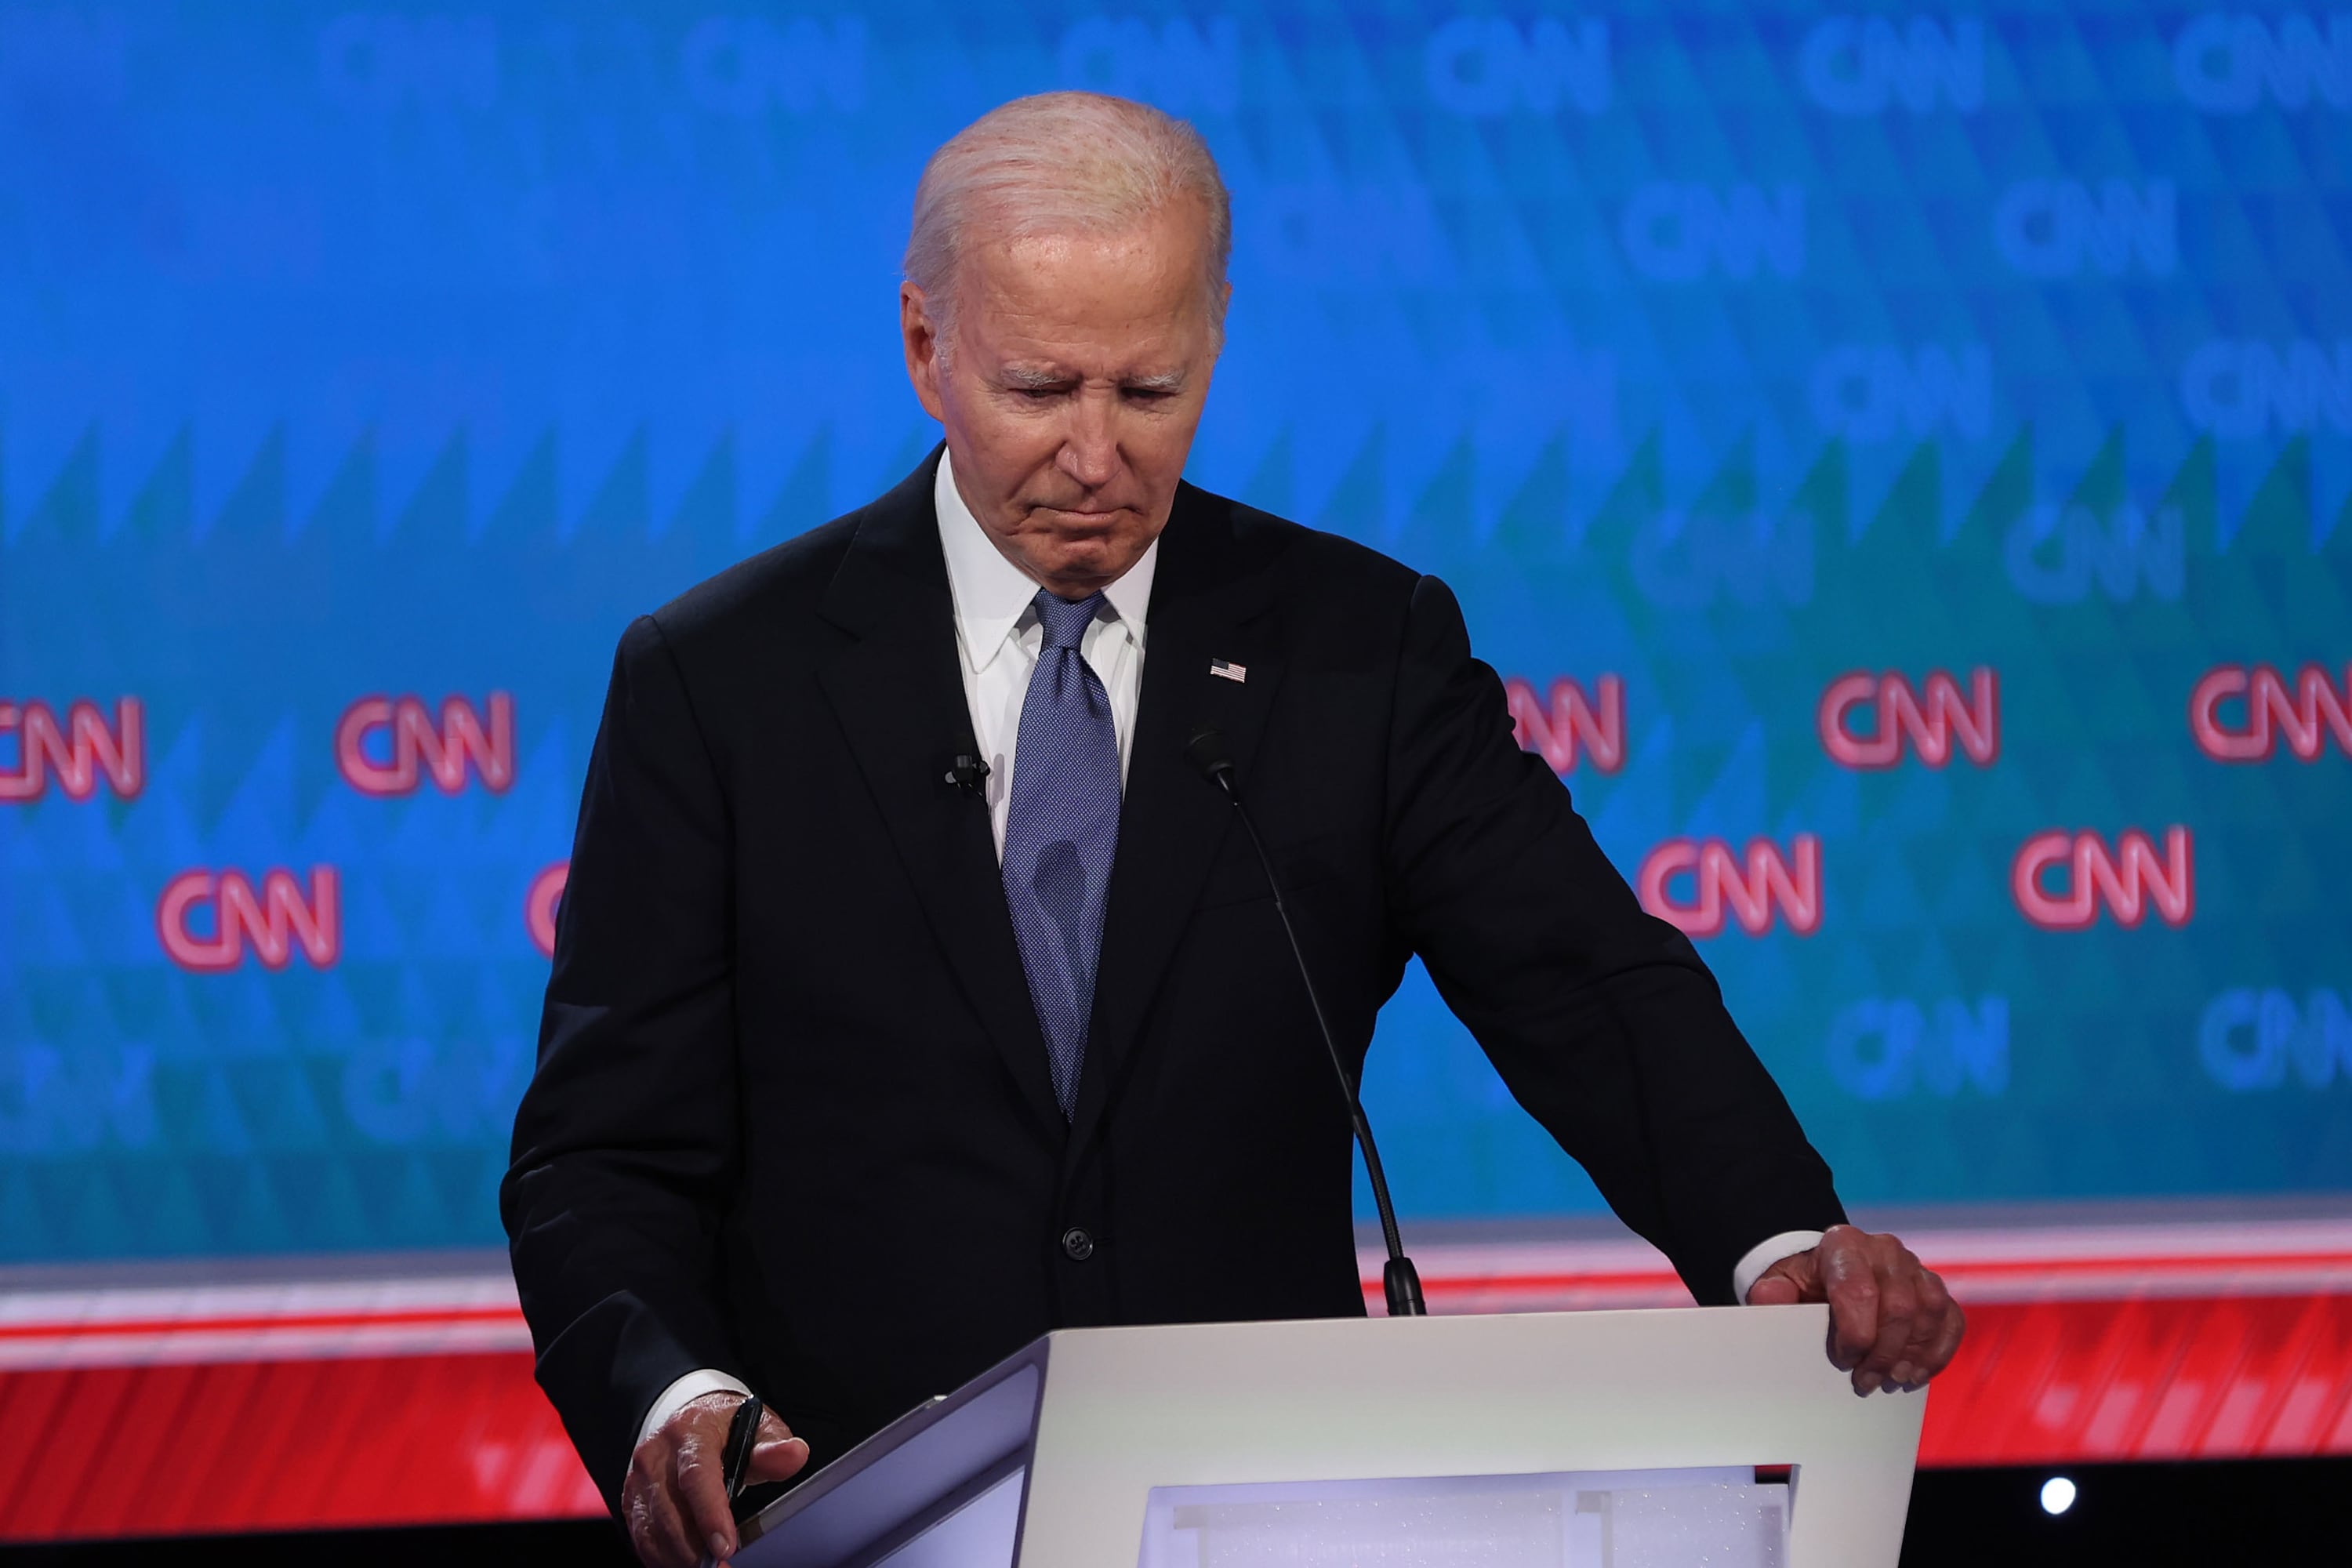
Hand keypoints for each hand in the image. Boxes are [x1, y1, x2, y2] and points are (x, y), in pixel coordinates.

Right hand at [623, 1391, 809, 1567]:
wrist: (689, 1416)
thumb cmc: (726, 1427)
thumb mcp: (756, 1426)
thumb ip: (773, 1447)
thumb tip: (795, 1454)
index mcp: (690, 1432)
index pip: (697, 1475)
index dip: (710, 1514)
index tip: (726, 1546)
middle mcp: (656, 1454)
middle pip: (670, 1510)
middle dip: (695, 1549)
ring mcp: (639, 1478)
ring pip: (652, 1529)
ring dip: (679, 1558)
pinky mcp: (632, 1499)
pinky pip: (642, 1537)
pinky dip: (662, 1557)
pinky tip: (685, 1565)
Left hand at [1747, 1224, 1964, 1395]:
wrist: (1826, 1273)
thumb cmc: (1803, 1284)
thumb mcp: (1779, 1285)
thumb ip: (1772, 1293)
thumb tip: (1770, 1297)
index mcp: (1843, 1244)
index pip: (1858, 1290)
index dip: (1854, 1334)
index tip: (1843, 1360)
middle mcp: (1885, 1249)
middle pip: (1900, 1307)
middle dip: (1884, 1354)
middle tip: (1865, 1382)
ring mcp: (1915, 1267)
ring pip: (1930, 1313)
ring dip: (1913, 1355)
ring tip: (1890, 1381)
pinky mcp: (1935, 1288)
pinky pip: (1952, 1320)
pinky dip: (1938, 1353)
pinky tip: (1916, 1374)